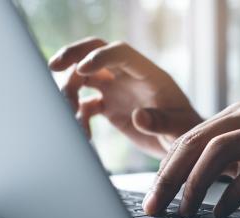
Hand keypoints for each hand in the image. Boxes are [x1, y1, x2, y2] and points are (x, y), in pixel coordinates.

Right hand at [49, 37, 202, 156]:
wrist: (181, 142)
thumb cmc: (186, 130)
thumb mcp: (179, 127)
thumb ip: (160, 122)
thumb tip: (138, 117)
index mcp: (149, 75)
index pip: (121, 53)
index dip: (100, 56)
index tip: (82, 69)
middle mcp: (129, 78)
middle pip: (96, 52)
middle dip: (73, 55)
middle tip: (53, 66)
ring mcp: (118, 91)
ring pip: (84, 77)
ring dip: (69, 90)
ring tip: (69, 113)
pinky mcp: (110, 107)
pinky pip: (86, 104)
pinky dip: (78, 116)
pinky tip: (83, 134)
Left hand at [142, 103, 239, 216]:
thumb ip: (217, 163)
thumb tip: (174, 184)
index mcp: (238, 115)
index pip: (190, 137)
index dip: (166, 168)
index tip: (152, 197)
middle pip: (200, 141)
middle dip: (172, 176)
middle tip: (156, 205)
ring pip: (222, 150)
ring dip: (197, 184)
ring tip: (186, 210)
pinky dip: (233, 193)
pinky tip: (222, 211)